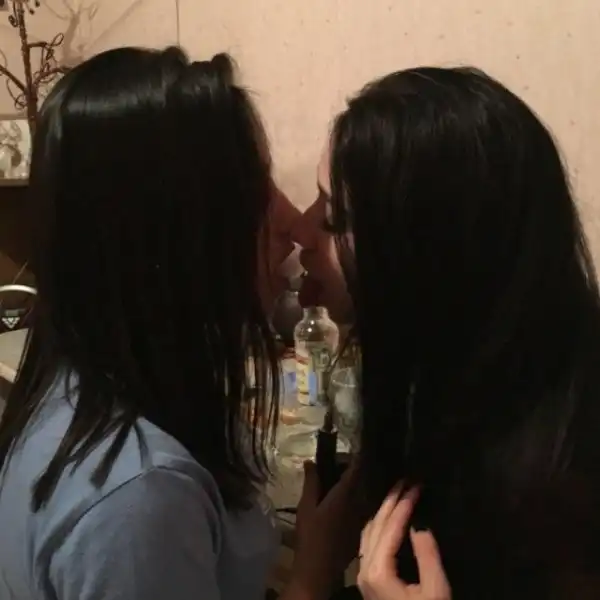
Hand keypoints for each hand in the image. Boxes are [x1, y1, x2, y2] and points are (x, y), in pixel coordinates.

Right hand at [285, 461, 361, 599]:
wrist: (319, 570)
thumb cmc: (310, 536)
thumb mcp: (305, 506)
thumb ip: (311, 482)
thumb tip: (311, 461)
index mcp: (345, 495)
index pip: (355, 469)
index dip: (356, 456)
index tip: (354, 446)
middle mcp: (358, 503)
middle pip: (361, 479)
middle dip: (355, 468)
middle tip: (343, 460)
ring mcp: (362, 516)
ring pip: (363, 492)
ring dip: (357, 483)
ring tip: (344, 476)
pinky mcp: (361, 527)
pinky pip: (362, 505)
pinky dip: (356, 497)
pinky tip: (346, 498)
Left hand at [358, 487, 450, 599]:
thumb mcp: (435, 591)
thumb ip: (427, 556)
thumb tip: (420, 524)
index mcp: (378, 570)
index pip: (391, 528)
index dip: (404, 504)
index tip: (416, 485)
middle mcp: (364, 568)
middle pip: (376, 526)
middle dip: (391, 501)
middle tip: (405, 481)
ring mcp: (362, 574)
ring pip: (369, 532)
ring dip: (383, 511)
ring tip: (398, 494)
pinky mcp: (367, 580)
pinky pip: (368, 542)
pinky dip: (378, 525)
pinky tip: (388, 518)